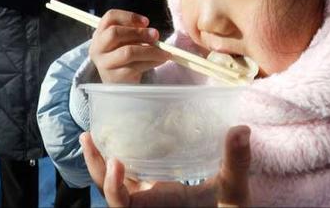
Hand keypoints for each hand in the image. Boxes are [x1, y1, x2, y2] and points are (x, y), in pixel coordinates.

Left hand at [81, 125, 251, 206]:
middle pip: (110, 191)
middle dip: (96, 167)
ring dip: (103, 163)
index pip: (121, 205)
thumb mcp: (233, 193)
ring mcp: (151, 198)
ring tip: (93, 134)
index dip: (111, 186)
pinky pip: (131, 178)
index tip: (115, 161)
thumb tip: (240, 130)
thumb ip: (235, 163)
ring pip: (117, 184)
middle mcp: (148, 205)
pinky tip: (123, 139)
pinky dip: (122, 161)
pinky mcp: (158, 190)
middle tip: (88, 135)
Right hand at [89, 9, 168, 83]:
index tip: (146, 22)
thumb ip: (136, 34)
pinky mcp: (114, 77)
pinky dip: (151, 62)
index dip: (129, 16)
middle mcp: (97, 48)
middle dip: (139, 32)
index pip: (110, 17)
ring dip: (150, 50)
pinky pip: (135, 67)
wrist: (120, 83)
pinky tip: (160, 60)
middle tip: (156, 35)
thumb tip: (153, 33)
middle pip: (115, 32)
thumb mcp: (127, 42)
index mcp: (100, 34)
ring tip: (164, 52)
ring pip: (128, 51)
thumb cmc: (125, 58)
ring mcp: (104, 64)